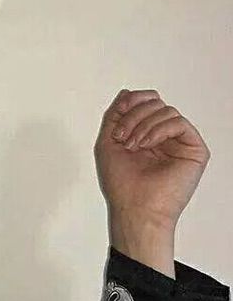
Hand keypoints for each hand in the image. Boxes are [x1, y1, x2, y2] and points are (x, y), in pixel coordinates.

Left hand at [94, 89, 210, 274]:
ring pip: (165, 109)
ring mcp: (178, 142)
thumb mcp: (107, 141)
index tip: (117, 120)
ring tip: (133, 145)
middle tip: (122, 137)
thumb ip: (115, 114)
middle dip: (133, 115)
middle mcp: (162, 136)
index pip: (143, 102)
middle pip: (153, 102)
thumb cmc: (121, 183)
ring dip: (143, 124)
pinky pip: (178, 122)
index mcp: (143, 132)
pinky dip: (159, 129)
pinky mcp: (193, 150)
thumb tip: (127, 93)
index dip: (130, 102)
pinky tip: (147, 144)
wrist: (135, 207)